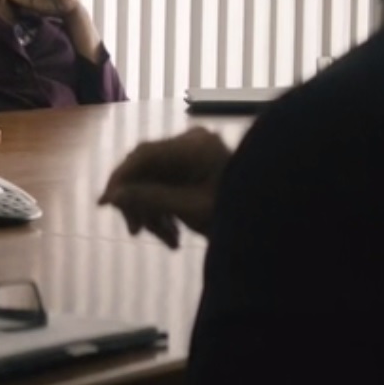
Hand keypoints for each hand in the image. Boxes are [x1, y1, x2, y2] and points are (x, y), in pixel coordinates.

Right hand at [98, 127, 232, 248]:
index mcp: (193, 145)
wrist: (278, 223)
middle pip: (147, 169)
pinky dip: (166, 209)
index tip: (105, 204)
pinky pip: (169, 185)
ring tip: (167, 241)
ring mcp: (196, 155)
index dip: (120, 179)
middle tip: (135, 231)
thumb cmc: (239, 213)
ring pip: (156, 180)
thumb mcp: (190, 209)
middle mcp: (192, 143)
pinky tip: (173, 234)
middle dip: (140, 202)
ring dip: (154, 211)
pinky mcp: (198, 170)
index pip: (143, 155)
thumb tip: (111, 197)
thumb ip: (148, 199)